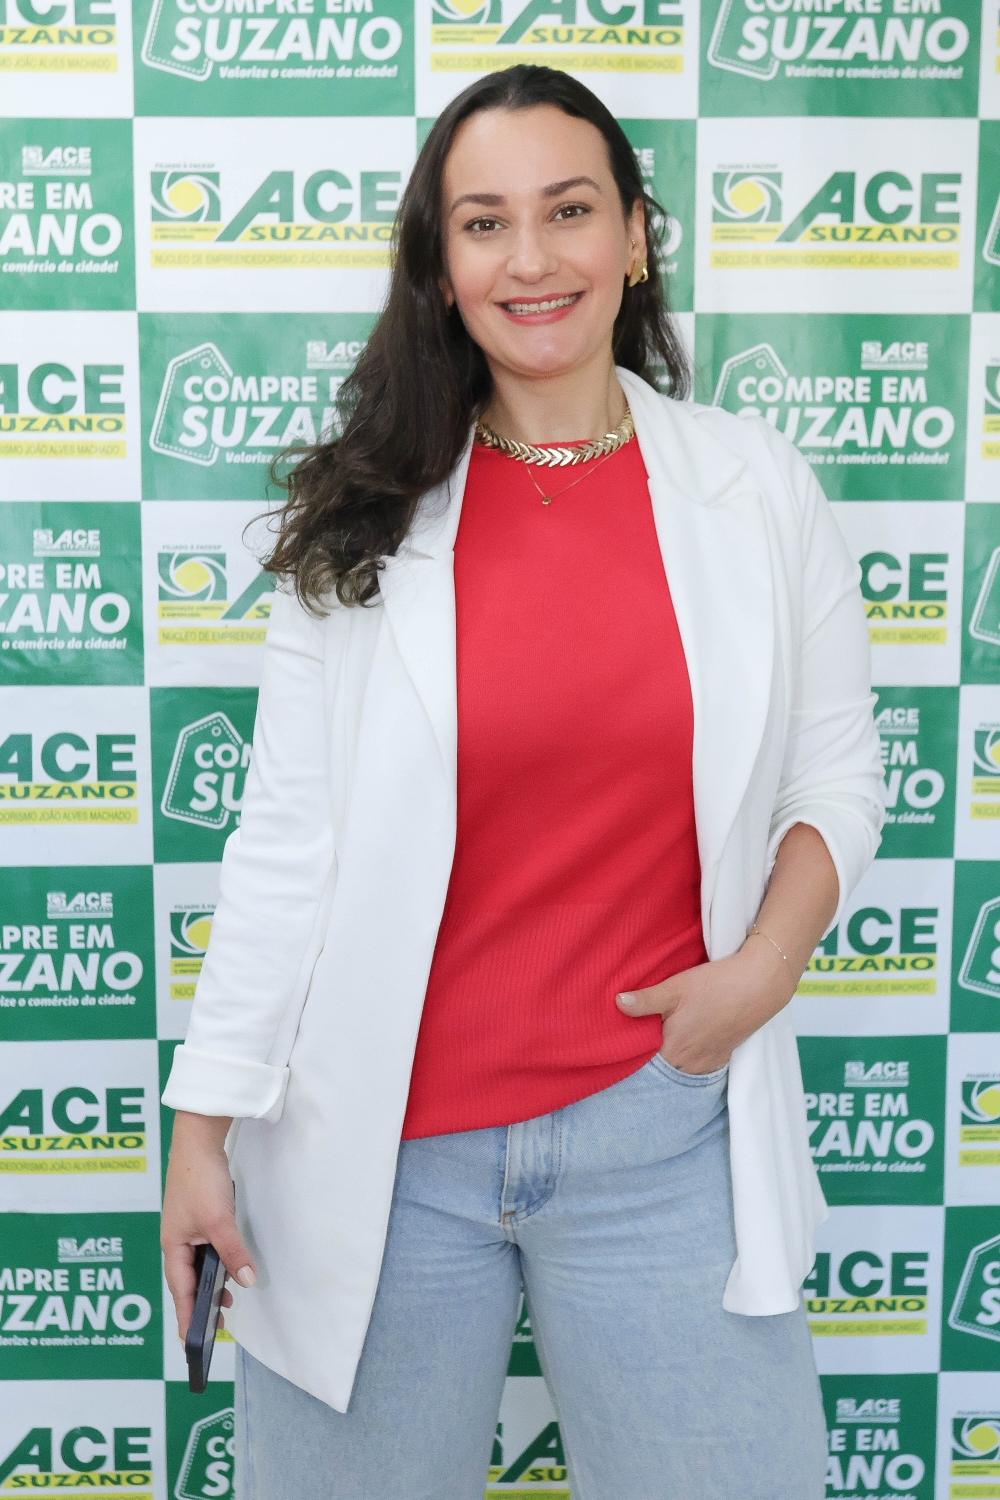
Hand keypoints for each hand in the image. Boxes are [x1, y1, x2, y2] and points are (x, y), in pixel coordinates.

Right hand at [161, 1111, 255, 1340]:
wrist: (198, 1140)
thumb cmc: (199, 1179)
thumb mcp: (219, 1221)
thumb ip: (232, 1253)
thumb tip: (246, 1282)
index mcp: (173, 1246)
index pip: (180, 1291)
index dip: (186, 1317)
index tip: (193, 1344)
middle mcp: (176, 1241)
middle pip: (186, 1281)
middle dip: (198, 1304)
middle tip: (216, 1327)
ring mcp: (186, 1228)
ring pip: (196, 1265)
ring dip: (209, 1283)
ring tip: (226, 1302)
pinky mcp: (197, 1217)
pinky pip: (204, 1249)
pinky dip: (215, 1262)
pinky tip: (227, 1266)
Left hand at [615, 939, 796, 1074]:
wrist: (758, 986)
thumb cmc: (715, 986)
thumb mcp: (674, 988)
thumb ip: (644, 1001)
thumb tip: (617, 1003)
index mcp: (673, 1050)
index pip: (642, 1064)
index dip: (631, 1054)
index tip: (621, 1043)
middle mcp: (690, 1064)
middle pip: (660, 1067)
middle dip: (649, 1057)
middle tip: (639, 1038)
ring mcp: (707, 1063)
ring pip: (679, 1068)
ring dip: (670, 1057)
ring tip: (662, 1038)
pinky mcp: (721, 1057)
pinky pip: (697, 1066)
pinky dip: (687, 1058)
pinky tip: (685, 1040)